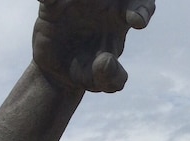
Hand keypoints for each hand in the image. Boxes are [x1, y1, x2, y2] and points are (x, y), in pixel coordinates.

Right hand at [32, 0, 155, 92]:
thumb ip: (112, 77)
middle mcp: (102, 5)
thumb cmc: (88, 72)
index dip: (142, 8)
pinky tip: (47, 2)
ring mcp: (76, 3)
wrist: (59, 74)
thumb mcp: (103, 82)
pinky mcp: (51, 8)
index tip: (137, 22)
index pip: (141, 5)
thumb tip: (106, 61)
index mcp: (121, 19)